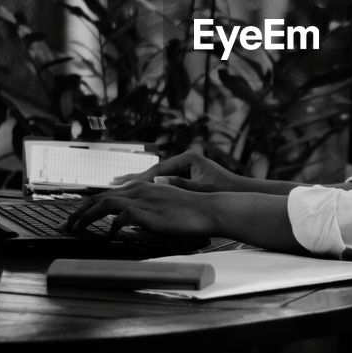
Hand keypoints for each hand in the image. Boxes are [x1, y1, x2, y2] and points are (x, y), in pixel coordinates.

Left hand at [63, 180, 218, 238]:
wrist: (208, 209)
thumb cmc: (189, 211)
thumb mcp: (162, 207)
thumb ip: (143, 211)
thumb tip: (124, 225)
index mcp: (142, 187)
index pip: (107, 193)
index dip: (88, 205)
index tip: (76, 217)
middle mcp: (139, 190)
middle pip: (99, 197)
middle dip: (79, 211)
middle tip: (66, 225)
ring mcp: (143, 200)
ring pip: (104, 204)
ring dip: (86, 217)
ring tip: (75, 229)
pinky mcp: (148, 213)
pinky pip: (121, 218)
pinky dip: (111, 226)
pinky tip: (108, 236)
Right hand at [109, 147, 247, 194]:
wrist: (239, 194)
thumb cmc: (222, 191)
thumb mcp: (199, 189)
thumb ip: (178, 185)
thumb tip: (156, 182)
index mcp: (187, 158)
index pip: (157, 170)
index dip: (139, 179)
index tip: (121, 185)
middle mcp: (184, 159)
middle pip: (154, 170)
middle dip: (133, 177)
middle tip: (112, 181)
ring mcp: (185, 166)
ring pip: (157, 175)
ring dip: (139, 182)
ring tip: (118, 184)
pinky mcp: (186, 174)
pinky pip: (163, 180)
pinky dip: (150, 186)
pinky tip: (137, 190)